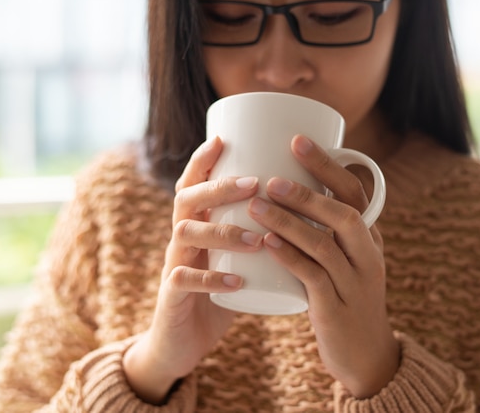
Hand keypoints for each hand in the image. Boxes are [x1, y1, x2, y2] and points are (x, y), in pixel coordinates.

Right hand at [123, 137, 261, 403]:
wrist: (184, 341)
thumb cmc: (221, 290)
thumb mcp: (238, 257)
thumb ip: (261, 233)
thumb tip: (308, 209)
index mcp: (196, 222)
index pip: (193, 182)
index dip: (203, 159)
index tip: (223, 139)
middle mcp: (181, 237)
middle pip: (187, 199)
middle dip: (220, 187)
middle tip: (254, 184)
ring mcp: (174, 264)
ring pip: (186, 233)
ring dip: (222, 231)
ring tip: (255, 237)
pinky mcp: (172, 296)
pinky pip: (184, 280)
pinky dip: (211, 279)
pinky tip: (236, 281)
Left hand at [248, 135, 398, 398]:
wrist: (366, 355)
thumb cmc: (345, 298)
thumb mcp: (345, 261)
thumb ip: (324, 232)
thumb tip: (288, 193)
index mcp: (369, 237)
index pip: (355, 192)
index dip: (326, 165)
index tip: (296, 140)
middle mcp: (368, 255)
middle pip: (344, 213)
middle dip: (307, 191)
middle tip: (271, 177)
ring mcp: (354, 283)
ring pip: (324, 244)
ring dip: (288, 221)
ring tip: (255, 204)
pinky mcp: (336, 308)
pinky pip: (313, 277)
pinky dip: (289, 256)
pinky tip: (266, 242)